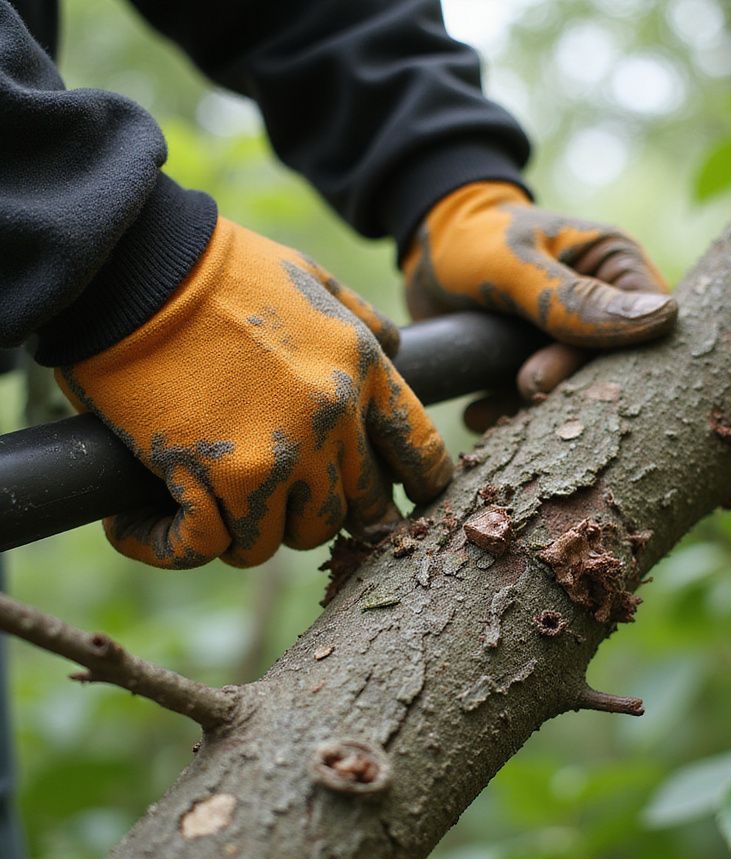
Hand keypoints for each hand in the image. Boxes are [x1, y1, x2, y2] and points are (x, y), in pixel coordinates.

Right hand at [56, 218, 452, 568]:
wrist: (138, 266)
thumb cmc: (220, 269)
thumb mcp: (312, 278)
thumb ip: (362, 317)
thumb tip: (396, 346)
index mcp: (362, 373)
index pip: (420, 454)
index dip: (418, 486)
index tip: (404, 501)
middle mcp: (332, 422)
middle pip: (354, 511)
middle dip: (323, 513)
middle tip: (281, 503)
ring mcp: (278, 455)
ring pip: (286, 539)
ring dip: (252, 531)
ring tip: (215, 508)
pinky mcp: (216, 476)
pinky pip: (209, 547)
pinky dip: (173, 545)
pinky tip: (143, 526)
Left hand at [402, 181, 677, 406]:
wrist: (425, 250)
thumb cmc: (474, 238)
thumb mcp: (517, 264)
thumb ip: (575, 298)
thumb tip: (663, 319)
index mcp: (618, 267)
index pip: (645, 331)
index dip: (610, 365)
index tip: (548, 376)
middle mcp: (607, 309)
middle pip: (612, 371)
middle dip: (568, 392)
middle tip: (521, 388)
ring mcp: (573, 343)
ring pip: (574, 394)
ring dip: (534, 412)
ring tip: (489, 412)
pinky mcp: (541, 366)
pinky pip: (540, 403)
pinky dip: (509, 413)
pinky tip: (477, 413)